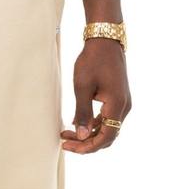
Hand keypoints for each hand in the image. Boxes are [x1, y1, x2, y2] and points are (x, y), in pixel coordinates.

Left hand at [61, 38, 131, 153]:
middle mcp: (124, 107)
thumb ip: (83, 113)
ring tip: (66, 134)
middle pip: (108, 136)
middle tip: (64, 143)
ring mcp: (122, 103)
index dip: (88, 146)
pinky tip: (76, 123)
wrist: (105, 41)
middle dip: (86, 143)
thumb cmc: (92, 61)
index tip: (69, 147)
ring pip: (107, 128)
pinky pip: (107, 119)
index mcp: (117, 105)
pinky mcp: (118, 99)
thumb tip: (82, 135)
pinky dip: (93, 125)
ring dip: (88, 134)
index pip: (106, 137)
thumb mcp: (83, 87)